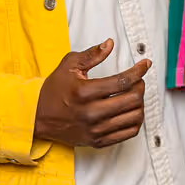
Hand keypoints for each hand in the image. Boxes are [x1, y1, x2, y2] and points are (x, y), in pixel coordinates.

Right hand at [34, 39, 150, 147]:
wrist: (38, 116)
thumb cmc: (53, 90)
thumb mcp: (69, 65)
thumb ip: (92, 54)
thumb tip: (109, 44)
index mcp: (84, 92)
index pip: (121, 82)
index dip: (138, 71)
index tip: (145, 65)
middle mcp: (91, 113)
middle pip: (132, 100)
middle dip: (140, 86)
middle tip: (138, 80)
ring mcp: (96, 129)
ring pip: (134, 117)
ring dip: (140, 103)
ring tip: (134, 94)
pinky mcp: (98, 141)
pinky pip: (128, 133)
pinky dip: (135, 120)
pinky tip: (131, 111)